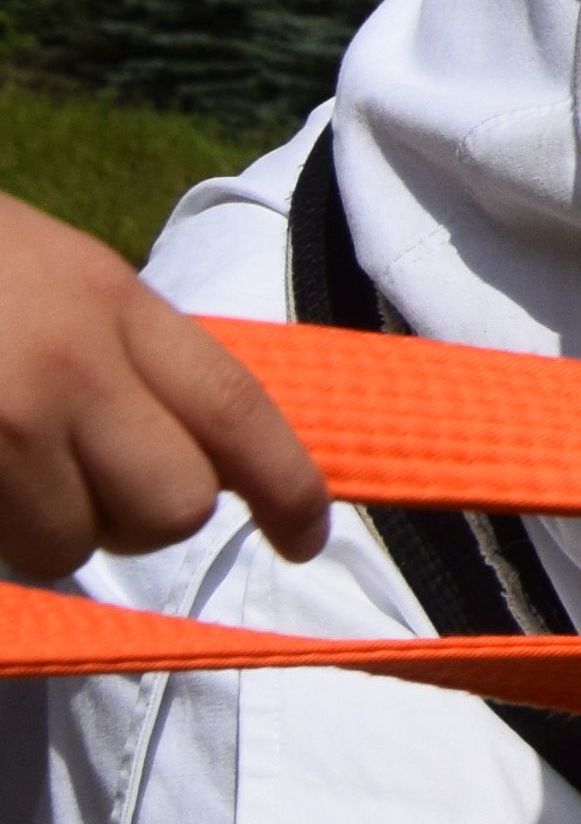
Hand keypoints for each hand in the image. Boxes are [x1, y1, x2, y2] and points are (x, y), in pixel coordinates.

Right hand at [0, 197, 326, 582]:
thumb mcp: (57, 277)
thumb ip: (126, 355)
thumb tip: (196, 454)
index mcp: (109, 305)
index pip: (237, 410)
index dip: (288, 486)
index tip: (308, 538)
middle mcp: (65, 368)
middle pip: (172, 505)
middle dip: (141, 519)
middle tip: (88, 487)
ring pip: (71, 547)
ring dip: (45, 535)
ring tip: (4, 478)